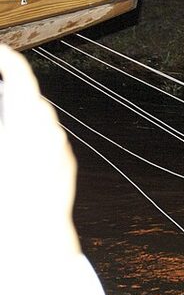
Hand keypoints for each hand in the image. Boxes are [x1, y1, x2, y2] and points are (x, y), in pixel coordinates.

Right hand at [0, 44, 80, 257]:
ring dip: (20, 114)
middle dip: (10, 88)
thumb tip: (7, 98)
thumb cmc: (5, 199)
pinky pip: (48, 141)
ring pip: (40, 120)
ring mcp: (59, 147)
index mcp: (26, 120)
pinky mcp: (65, 165)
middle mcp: (49, 129)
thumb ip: (2, 121)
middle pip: (30, 97)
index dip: (5, 57)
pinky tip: (15, 148)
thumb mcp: (0, 144)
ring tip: (5, 117)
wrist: (33, 237)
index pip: (18, 73)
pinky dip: (31, 137)